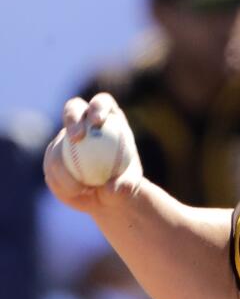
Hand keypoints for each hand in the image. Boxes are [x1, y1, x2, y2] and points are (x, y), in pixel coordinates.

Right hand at [44, 93, 142, 213]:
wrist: (106, 196)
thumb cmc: (123, 186)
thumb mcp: (129, 187)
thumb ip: (124, 186)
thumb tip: (112, 187)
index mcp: (109, 120)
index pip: (102, 103)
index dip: (98, 106)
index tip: (98, 121)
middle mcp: (84, 123)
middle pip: (73, 108)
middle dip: (72, 117)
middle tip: (77, 138)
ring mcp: (65, 137)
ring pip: (58, 142)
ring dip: (65, 163)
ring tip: (80, 186)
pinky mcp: (53, 154)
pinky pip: (51, 164)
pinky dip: (61, 179)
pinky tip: (74, 191)